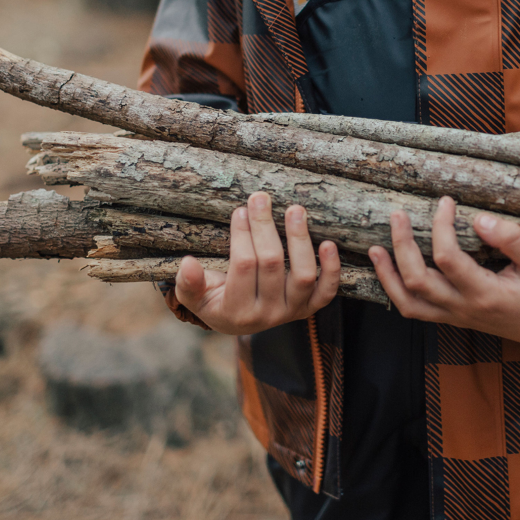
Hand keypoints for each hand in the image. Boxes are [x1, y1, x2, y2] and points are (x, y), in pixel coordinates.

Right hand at [174, 192, 340, 334]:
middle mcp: (268, 315)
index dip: (242, 235)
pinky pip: (328, 290)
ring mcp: (293, 311)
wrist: (239, 321)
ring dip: (300, 239)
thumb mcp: (195, 296)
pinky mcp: (311, 307)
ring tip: (294, 209)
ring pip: (303, 275)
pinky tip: (328, 243)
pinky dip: (332, 268)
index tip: (239, 210)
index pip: (243, 266)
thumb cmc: (215, 300)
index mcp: (236, 312)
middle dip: (265, 227)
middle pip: (272, 264)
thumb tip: (187, 263)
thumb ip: (188, 284)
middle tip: (260, 198)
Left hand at [369, 197, 519, 347]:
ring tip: (375, 248)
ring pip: (408, 302)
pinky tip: (387, 269)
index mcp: (486, 295)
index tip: (446, 201)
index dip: (440, 226)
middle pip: (418, 281)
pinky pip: (415, 309)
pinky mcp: (451, 317)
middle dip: (402, 245)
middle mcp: (463, 309)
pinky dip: (396, 290)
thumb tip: (479, 219)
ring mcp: (454, 317)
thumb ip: (513, 240)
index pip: (448, 259)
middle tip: (398, 214)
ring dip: (388, 275)